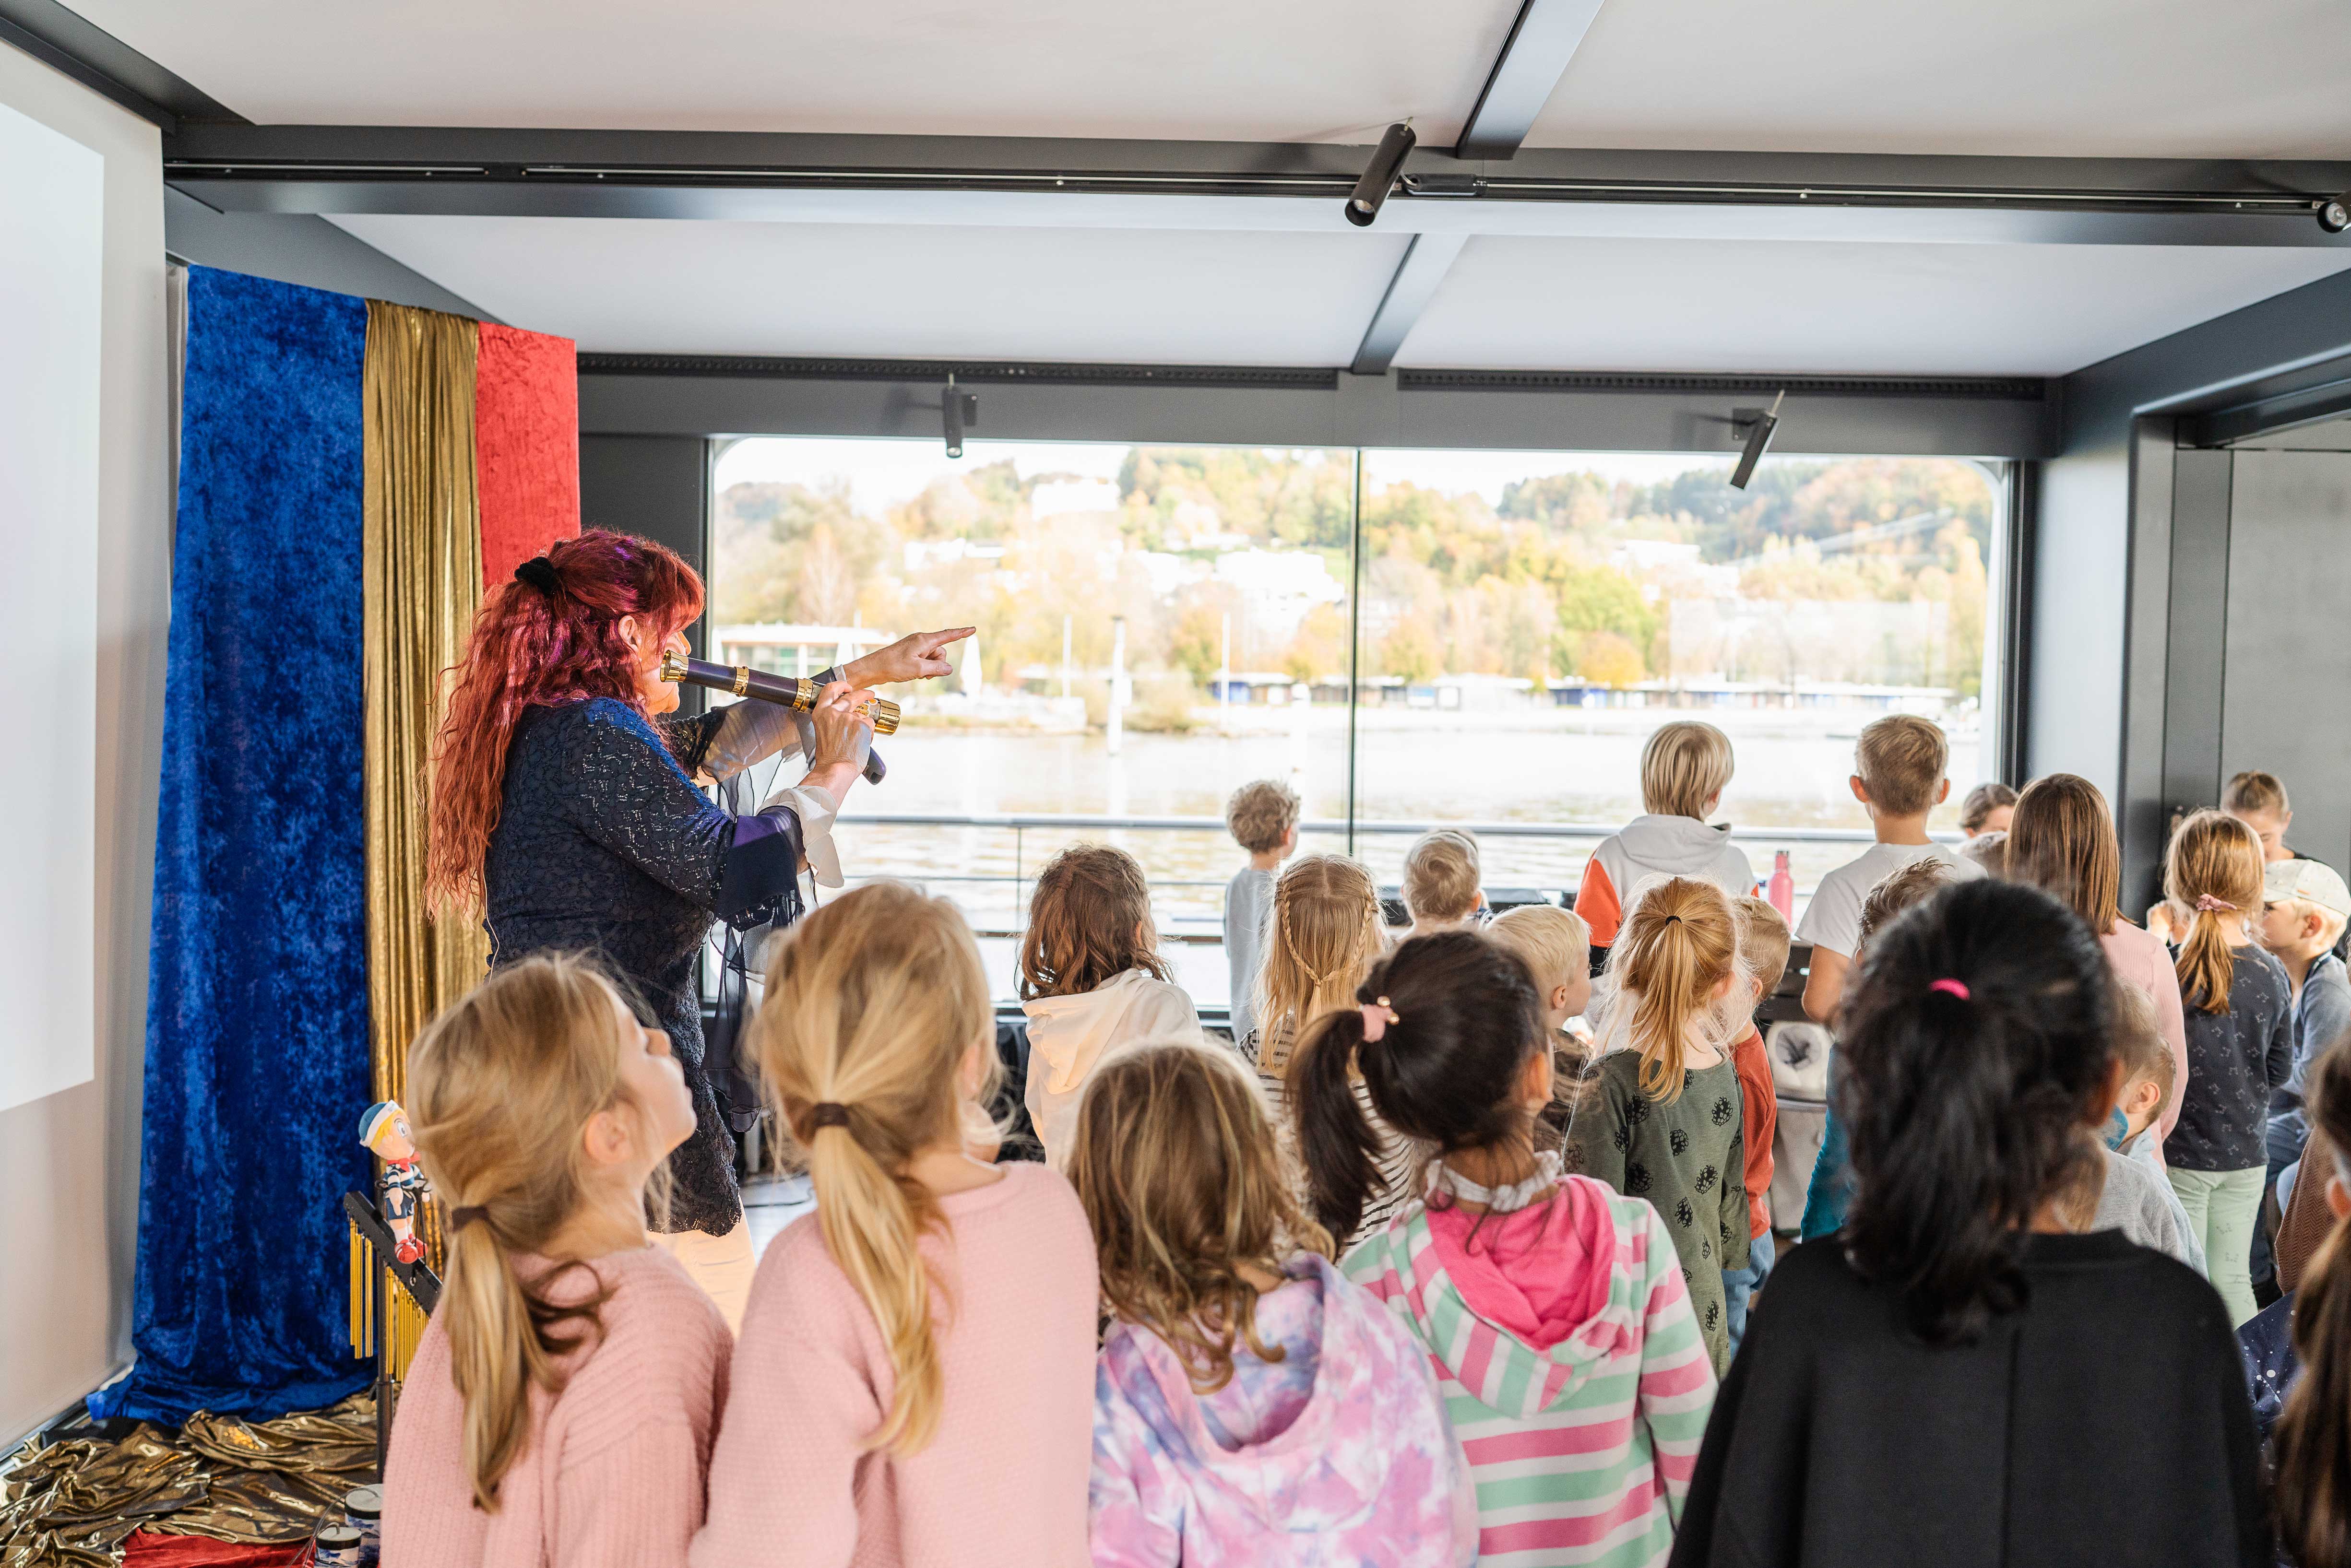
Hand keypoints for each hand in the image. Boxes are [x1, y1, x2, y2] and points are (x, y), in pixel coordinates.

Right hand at [807, 681, 877, 768]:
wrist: (835, 768)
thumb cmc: (829, 756)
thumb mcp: (823, 731)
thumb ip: (832, 719)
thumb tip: (847, 714)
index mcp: (821, 713)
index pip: (830, 690)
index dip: (841, 685)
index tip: (847, 687)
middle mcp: (834, 712)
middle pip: (852, 696)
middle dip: (863, 694)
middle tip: (869, 694)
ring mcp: (849, 717)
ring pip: (863, 716)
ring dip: (863, 727)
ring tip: (857, 742)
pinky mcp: (862, 724)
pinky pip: (870, 725)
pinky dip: (869, 734)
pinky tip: (861, 744)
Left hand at [844, 627, 973, 686]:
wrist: (874, 668)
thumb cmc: (893, 666)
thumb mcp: (918, 669)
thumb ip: (936, 668)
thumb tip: (949, 668)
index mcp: (923, 640)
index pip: (947, 635)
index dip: (961, 633)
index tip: (973, 629)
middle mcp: (921, 641)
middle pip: (941, 652)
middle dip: (938, 664)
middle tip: (926, 675)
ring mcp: (916, 647)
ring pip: (934, 658)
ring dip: (931, 668)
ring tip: (919, 675)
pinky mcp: (912, 653)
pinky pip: (926, 660)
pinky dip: (925, 668)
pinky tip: (916, 674)